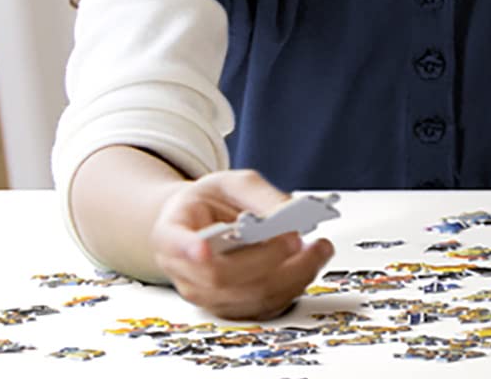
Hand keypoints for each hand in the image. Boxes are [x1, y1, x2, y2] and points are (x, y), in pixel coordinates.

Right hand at [149, 170, 333, 319]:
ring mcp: (206, 295)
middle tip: (297, 237)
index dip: (188, 249)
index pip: (175, 244)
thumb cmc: (212, 203)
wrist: (202, 223)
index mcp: (171, 233)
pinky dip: (294, 286)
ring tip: (319, 248)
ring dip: (292, 275)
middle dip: (268, 257)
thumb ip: (258, 194)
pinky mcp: (232, 307)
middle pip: (223, 276)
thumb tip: (289, 211)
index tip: (203, 248)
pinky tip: (310, 263)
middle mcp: (184, 270)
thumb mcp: (231, 183)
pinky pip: (265, 307)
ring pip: (249, 297)